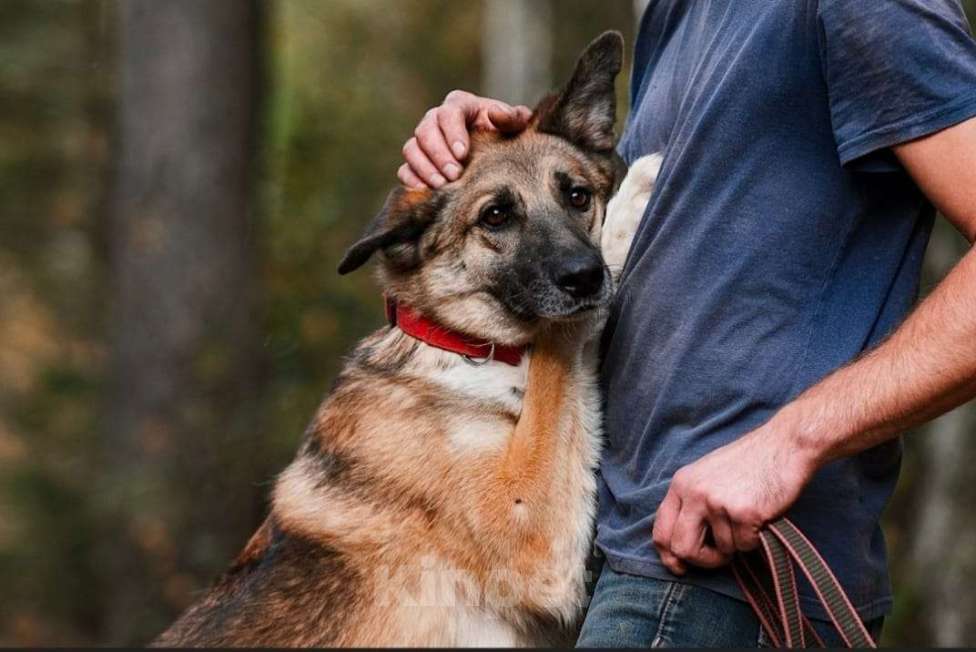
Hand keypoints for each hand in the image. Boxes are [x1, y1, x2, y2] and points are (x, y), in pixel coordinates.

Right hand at [399, 90, 531, 188]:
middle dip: (438, 154)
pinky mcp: (416, 162)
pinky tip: (427, 192)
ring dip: (424, 168)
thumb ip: (512, 117)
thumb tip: (496, 114)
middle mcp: (435, 120)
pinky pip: (405, 169)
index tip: (463, 154)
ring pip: (412, 149)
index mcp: (459, 106)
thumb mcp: (515, 125)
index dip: (452, 133)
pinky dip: (412, 180)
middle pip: (425, 131)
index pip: (448, 113)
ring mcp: (423, 142)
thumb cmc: (504, 136)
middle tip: (454, 174)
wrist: (495, 154)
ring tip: (442, 185)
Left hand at [651, 420, 817, 573]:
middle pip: (682, 548)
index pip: (660, 531)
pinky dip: (755, 540)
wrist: (784, 446)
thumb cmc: (748, 464)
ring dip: (737, 544)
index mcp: (680, 484)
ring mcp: (716, 502)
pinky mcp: (743, 512)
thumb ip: (690, 505)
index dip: (669, 556)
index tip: (680, 567)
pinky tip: (760, 517)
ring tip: (747, 519)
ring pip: (721, 550)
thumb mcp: (706, 477)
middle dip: (702, 561)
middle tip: (720, 558)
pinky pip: (744, 546)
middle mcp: (693, 492)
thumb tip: (678, 550)